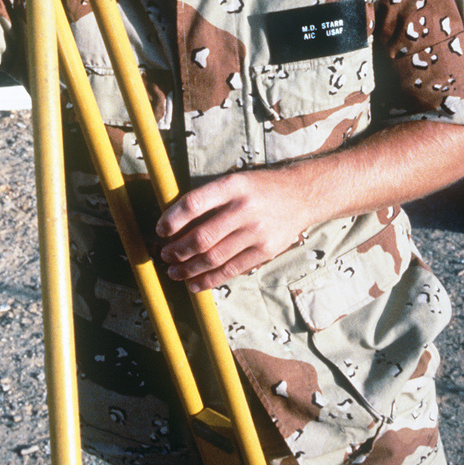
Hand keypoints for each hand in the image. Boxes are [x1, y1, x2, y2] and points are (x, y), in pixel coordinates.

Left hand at [156, 169, 309, 291]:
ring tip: (174, 272)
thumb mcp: (235, 181)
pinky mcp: (266, 250)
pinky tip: (195, 283)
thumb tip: (174, 222)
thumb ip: (209, 198)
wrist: (302, 194)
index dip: (172, 219)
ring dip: (188, 268)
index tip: (160, 230)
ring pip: (214, 257)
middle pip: (201, 237)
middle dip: (177, 250)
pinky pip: (232, 269)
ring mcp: (257, 231)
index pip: (194, 203)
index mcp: (232, 186)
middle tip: (165, 255)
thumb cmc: (260, 187)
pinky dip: (210, 279)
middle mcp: (244, 208)